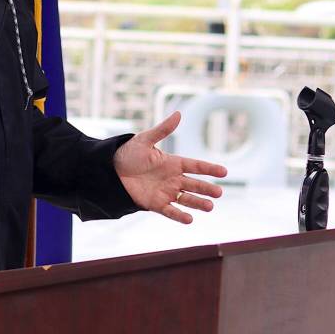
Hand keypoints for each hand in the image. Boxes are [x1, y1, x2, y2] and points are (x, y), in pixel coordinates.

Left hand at [113, 111, 227, 223]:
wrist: (110, 170)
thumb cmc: (128, 153)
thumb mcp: (146, 140)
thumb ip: (163, 129)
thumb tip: (178, 114)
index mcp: (172, 163)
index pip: (195, 166)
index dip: (209, 169)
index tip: (224, 171)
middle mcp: (172, 179)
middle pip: (194, 184)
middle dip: (207, 188)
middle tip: (219, 192)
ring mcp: (165, 192)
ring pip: (186, 199)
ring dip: (198, 203)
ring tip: (210, 206)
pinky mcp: (155, 203)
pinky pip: (170, 211)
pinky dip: (179, 215)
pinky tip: (189, 219)